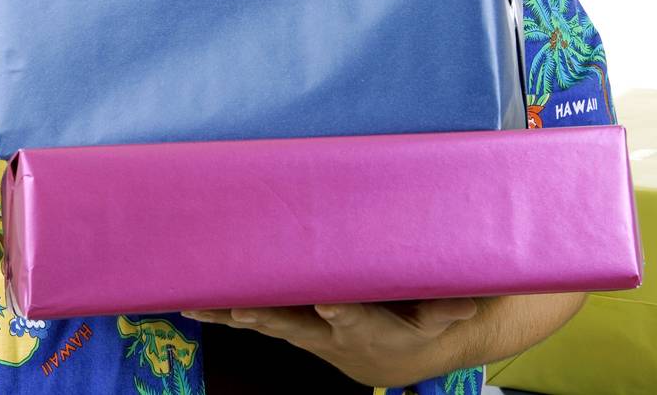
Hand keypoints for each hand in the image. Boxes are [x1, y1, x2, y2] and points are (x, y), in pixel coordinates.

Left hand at [180, 298, 478, 388]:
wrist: (392, 353)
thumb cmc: (419, 322)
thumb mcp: (441, 316)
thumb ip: (447, 308)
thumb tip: (466, 302)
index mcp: (369, 327)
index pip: (356, 321)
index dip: (343, 315)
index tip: (330, 304)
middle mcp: (328, 333)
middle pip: (295, 325)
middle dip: (268, 317)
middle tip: (242, 308)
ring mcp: (302, 330)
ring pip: (264, 321)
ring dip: (231, 313)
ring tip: (198, 304)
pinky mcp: (285, 323)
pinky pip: (250, 315)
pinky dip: (221, 310)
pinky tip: (191, 303)